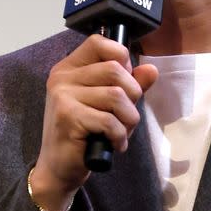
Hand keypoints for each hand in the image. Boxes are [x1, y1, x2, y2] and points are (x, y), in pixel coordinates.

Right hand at [29, 34, 158, 210]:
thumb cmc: (84, 135)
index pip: (99, 42)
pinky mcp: (68, 117)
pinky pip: (109, 120)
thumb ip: (128, 85)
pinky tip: (115, 144)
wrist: (59, 168)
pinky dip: (119, 136)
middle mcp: (63, 77)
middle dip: (132, 95)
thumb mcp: (108, 106)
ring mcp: (63, 96)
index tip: (125, 83)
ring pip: (116, 95)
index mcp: (70, 68)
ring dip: (128, 119)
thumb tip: (151, 69)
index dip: (121, 58)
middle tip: (126, 116)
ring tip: (121, 132)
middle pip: (115, 69)